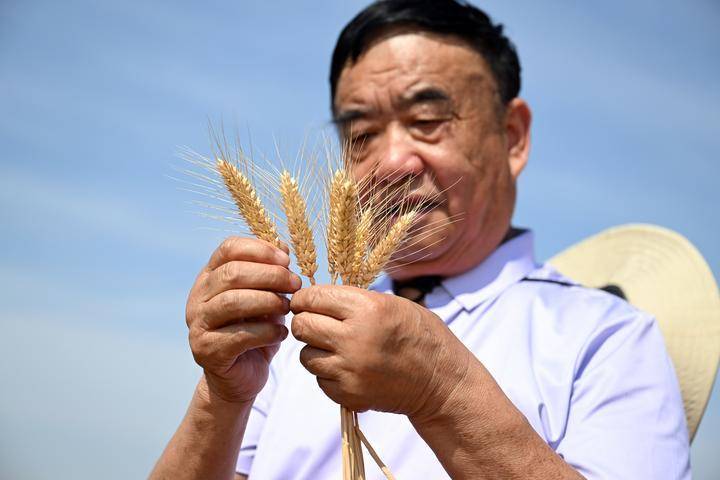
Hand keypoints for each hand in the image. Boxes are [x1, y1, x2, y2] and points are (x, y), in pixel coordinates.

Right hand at [186, 237, 301, 402]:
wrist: (241, 377)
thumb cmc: (256, 331)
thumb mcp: (266, 297)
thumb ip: (271, 272)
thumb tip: (282, 243)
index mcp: (210, 277)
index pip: (228, 248)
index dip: (259, 249)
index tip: (286, 260)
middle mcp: (198, 297)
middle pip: (232, 274)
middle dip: (270, 275)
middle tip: (295, 284)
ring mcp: (198, 325)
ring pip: (233, 302)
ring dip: (268, 301)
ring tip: (288, 308)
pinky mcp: (207, 351)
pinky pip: (239, 335)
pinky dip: (267, 331)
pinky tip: (282, 333)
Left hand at [289, 285, 470, 417]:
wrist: (440, 381)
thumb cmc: (418, 334)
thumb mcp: (391, 304)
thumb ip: (353, 300)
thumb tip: (314, 299)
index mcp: (368, 308)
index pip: (313, 298)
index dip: (304, 298)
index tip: (304, 302)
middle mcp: (355, 338)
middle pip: (302, 326)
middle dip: (304, 322)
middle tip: (314, 323)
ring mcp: (350, 369)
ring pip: (305, 355)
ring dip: (315, 349)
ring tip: (335, 347)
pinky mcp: (349, 394)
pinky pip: (320, 378)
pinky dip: (328, 372)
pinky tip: (347, 366)